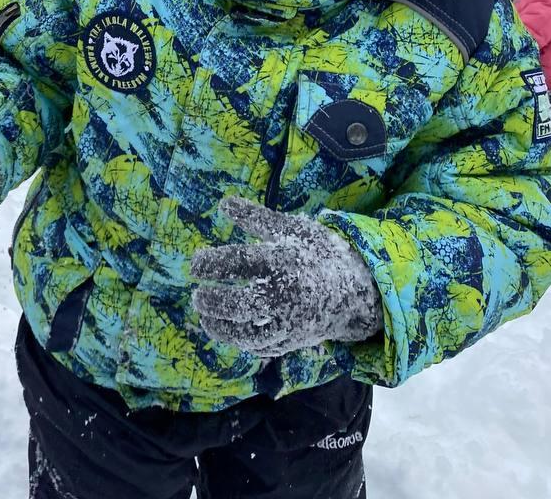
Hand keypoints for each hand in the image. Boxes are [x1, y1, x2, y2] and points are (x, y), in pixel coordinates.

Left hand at [191, 197, 382, 357]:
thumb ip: (255, 218)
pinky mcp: (293, 340)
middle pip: (240, 303)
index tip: (195, 265)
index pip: (239, 262)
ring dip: (220, 327)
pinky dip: (239, 341)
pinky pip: (261, 346)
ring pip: (248, 332)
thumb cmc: (317, 251)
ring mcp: (290, 321)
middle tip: (197, 296)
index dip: (211, 264)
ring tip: (205, 317)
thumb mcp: (290, 228)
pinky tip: (226, 330)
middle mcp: (285, 293)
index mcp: (282, 260)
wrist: (355, 287)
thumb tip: (223, 203)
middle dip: (213, 301)